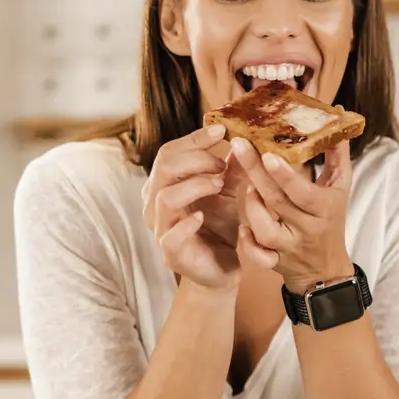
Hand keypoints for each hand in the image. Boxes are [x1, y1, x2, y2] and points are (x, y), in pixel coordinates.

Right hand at [142, 125, 240, 290]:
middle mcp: (155, 203)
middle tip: (222, 164)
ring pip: (166, 196)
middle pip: (164, 167)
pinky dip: (188, 222)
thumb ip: (231, 168)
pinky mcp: (171, 253)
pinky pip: (171, 234)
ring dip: (196, 185)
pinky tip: (204, 216)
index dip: (194, 138)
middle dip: (197, 159)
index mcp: (165, 184)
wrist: (220, 268)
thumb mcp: (227, 192)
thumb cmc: (218, 227)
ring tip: (220, 185)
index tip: (222, 130)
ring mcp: (161, 228)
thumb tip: (242, 138)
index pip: (170, 152)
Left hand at [230, 136, 354, 292]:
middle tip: (238, 145)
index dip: (285, 175)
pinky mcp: (275, 261)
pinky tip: (242, 228)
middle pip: (278, 202)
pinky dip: (247, 243)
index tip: (267, 153)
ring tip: (248, 188)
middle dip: (255, 173)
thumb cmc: (331, 218)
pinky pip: (258, 257)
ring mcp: (290, 246)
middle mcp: (307, 228)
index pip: (303, 192)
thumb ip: (336, 153)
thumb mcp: (339, 186)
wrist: (325, 268)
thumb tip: (336, 115)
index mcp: (324, 208)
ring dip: (252, 207)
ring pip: (265, 230)